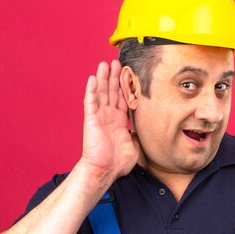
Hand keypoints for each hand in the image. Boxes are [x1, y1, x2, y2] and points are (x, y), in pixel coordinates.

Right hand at [81, 60, 139, 179]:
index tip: (129, 75)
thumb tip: (143, 129)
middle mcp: (109, 116)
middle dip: (115, 77)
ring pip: (101, 93)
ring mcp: (99, 117)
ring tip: (105, 64)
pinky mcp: (91, 119)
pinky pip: (91, 102)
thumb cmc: (117, 163)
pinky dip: (91, 90)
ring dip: (103, 78)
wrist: (104, 170)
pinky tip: (93, 78)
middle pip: (112, 92)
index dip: (126, 87)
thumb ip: (138, 134)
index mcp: (119, 122)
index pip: (123, 99)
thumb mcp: (134, 146)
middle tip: (118, 62)